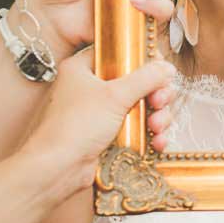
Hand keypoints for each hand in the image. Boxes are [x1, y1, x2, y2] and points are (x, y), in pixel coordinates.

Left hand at [23, 49, 177, 181]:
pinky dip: (149, 134)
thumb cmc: (74, 127)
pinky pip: (136, 128)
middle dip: (155, 94)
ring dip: (156, 116)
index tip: (161, 71)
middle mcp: (90, 88)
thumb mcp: (114, 96)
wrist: (56, 170)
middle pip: (136, 81)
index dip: (143, 60)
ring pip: (140, 106)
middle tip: (160, 101)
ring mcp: (99, 113)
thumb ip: (145, 78)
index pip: (119, 53)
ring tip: (157, 127)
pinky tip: (157, 142)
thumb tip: (167, 67)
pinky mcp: (107, 135)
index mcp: (83, 69)